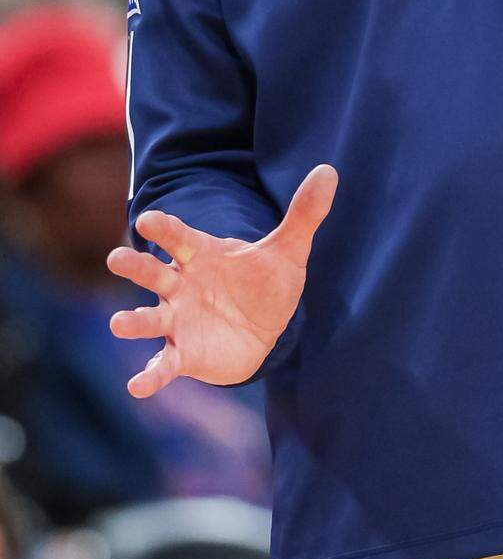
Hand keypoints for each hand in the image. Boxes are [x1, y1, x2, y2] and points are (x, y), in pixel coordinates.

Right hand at [106, 165, 337, 397]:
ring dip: (134, 321)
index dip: (164, 228)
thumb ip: (304, 214)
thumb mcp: (289, 249)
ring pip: (150, 318)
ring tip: (118, 323)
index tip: (148, 219)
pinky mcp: (183, 354)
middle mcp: (182, 286)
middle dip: (135, 266)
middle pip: (153, 273)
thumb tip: (329, 171)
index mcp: (201, 255)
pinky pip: (164, 365)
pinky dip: (151, 376)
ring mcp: (178, 320)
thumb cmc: (265, 282)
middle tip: (116, 258)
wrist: (263, 328)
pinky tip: (137, 386)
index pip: (179, 237)